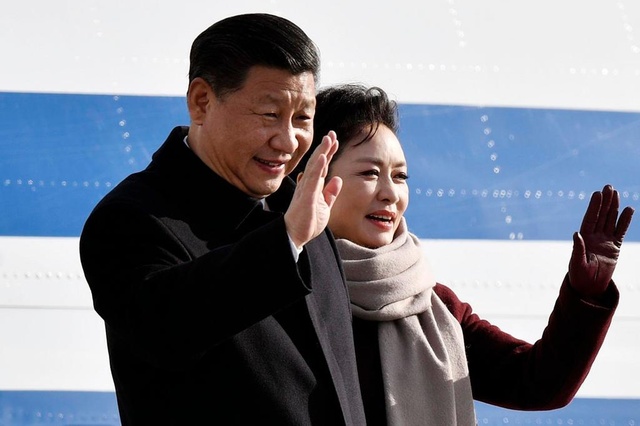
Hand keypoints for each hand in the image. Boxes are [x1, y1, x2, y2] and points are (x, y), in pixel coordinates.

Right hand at [284, 131, 342, 247]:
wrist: (295, 236)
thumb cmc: (307, 222)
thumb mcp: (324, 207)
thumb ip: (330, 193)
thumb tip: (337, 179)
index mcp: (313, 187)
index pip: (322, 166)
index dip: (328, 153)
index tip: (334, 141)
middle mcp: (308, 185)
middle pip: (317, 162)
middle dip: (325, 148)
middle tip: (332, 133)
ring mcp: (306, 190)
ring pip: (314, 167)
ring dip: (321, 152)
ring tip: (328, 139)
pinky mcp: (306, 197)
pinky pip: (312, 180)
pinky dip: (317, 168)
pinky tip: (322, 157)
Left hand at [569, 184, 633, 299]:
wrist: (590, 287)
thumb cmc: (579, 276)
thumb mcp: (577, 263)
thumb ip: (578, 248)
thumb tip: (576, 233)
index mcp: (584, 238)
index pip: (590, 218)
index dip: (594, 206)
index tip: (597, 194)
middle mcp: (594, 236)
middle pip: (601, 215)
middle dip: (604, 201)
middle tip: (608, 186)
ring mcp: (605, 240)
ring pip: (611, 220)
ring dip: (614, 207)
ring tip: (616, 192)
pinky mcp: (615, 247)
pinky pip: (621, 231)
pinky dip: (625, 221)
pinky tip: (629, 209)